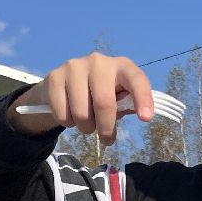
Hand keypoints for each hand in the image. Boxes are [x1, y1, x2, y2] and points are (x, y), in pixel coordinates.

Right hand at [10, 52, 153, 144]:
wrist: (64, 83)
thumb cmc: (99, 93)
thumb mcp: (118, 97)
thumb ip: (127, 105)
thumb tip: (138, 115)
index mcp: (121, 66)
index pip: (137, 79)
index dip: (143, 98)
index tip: (146, 118)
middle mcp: (99, 62)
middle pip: (104, 103)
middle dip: (106, 128)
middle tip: (107, 139)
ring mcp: (75, 66)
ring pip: (82, 113)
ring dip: (86, 128)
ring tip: (86, 123)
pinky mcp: (55, 76)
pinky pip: (62, 114)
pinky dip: (67, 123)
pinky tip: (70, 115)